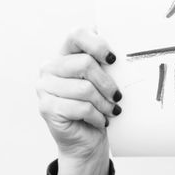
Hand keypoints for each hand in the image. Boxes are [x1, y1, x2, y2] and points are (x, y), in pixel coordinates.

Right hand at [36, 28, 121, 174]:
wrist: (86, 140)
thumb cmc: (100, 105)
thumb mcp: (106, 80)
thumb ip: (108, 63)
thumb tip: (129, 49)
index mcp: (65, 53)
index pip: (77, 34)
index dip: (97, 44)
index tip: (113, 60)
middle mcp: (50, 67)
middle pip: (85, 64)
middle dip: (107, 83)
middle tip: (117, 96)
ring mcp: (45, 87)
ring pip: (85, 89)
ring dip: (104, 103)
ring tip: (111, 110)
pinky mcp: (46, 107)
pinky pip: (81, 108)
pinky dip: (97, 116)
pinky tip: (101, 120)